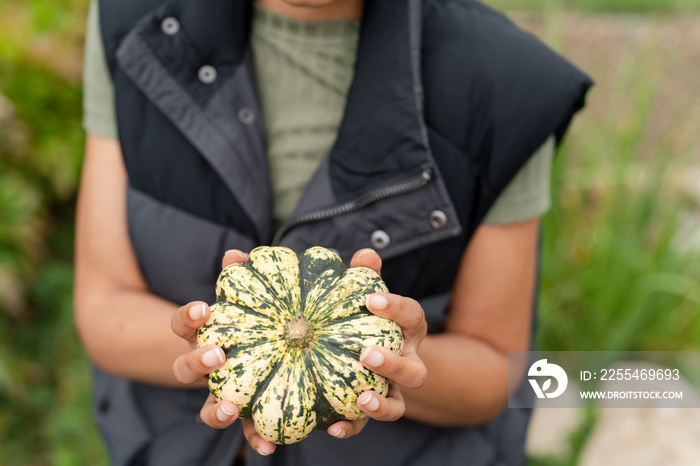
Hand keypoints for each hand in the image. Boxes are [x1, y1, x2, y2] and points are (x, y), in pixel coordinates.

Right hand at [172, 250, 277, 455]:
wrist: (232, 359)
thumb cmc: (244, 322)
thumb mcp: (241, 300)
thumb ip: (241, 278)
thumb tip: (235, 254)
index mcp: (202, 336)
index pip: (183, 324)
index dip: (189, 317)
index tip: (204, 307)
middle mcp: (204, 367)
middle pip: (185, 369)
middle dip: (197, 363)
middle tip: (217, 354)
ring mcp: (219, 393)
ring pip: (206, 407)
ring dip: (215, 411)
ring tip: (228, 409)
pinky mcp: (242, 415)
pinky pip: (244, 430)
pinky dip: (254, 439)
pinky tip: (270, 446)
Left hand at [326, 248, 427, 439]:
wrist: (378, 358)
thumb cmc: (368, 319)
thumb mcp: (369, 296)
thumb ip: (366, 276)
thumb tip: (366, 254)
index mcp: (408, 332)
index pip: (412, 317)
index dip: (396, 308)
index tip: (372, 300)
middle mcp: (408, 363)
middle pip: (413, 370)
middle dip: (393, 364)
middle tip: (366, 353)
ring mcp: (393, 391)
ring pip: (398, 405)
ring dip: (381, 404)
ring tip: (361, 397)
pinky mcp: (373, 410)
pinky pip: (365, 425)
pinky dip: (351, 428)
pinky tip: (331, 427)